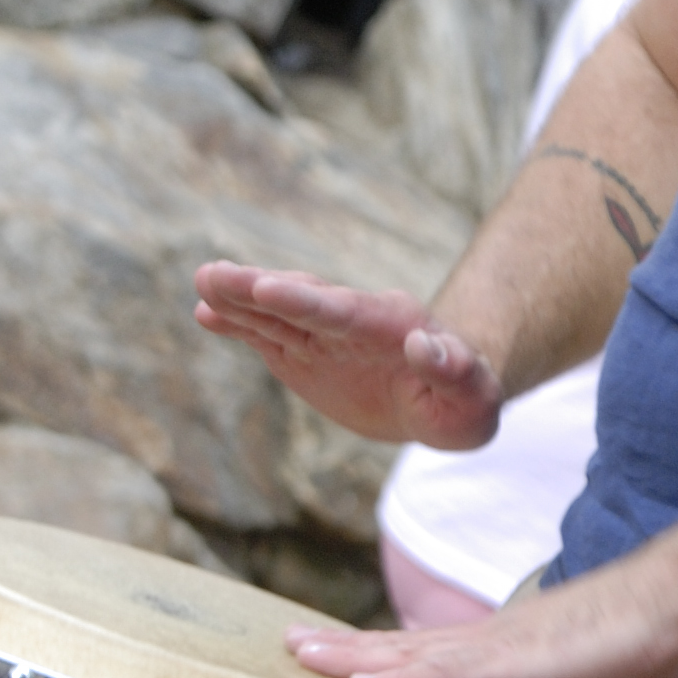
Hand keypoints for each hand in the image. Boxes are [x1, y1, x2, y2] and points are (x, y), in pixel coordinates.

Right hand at [193, 262, 506, 450]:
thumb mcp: (474, 401)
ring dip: (239, 298)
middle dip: (259, 289)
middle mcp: (352, 322)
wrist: (443, 398)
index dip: (304, 303)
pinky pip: (266, 337)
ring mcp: (323, 336)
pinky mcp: (304, 352)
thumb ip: (455, 372)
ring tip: (204, 281)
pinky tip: (206, 312)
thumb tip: (425, 345)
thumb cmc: (465, 403)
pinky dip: (238, 325)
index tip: (267, 288)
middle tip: (215, 273)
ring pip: (276, 314)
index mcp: (393, 327)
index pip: (344, 312)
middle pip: (301, 303)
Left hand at [284, 560, 677, 677]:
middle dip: (346, 649)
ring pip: (411, 656)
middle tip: (290, 645)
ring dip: (354, 658)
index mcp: (514, 648)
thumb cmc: (651, 636)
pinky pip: (444, 674)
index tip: (342, 658)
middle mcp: (495, 640)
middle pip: (405, 648)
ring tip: (302, 656)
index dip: (385, 657)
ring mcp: (500, 646)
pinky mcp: (516, 659)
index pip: (434, 654)